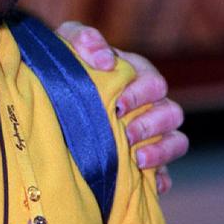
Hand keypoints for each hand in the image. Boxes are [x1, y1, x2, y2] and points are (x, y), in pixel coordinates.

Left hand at [56, 22, 188, 192]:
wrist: (46, 100)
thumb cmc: (65, 67)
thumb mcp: (68, 44)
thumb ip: (84, 39)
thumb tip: (105, 60)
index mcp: (137, 76)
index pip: (155, 83)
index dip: (142, 93)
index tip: (119, 103)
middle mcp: (149, 105)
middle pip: (172, 113)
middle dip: (152, 124)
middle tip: (126, 132)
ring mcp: (150, 135)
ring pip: (177, 142)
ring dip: (162, 151)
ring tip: (137, 159)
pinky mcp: (145, 164)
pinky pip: (166, 175)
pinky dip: (161, 180)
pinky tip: (147, 185)